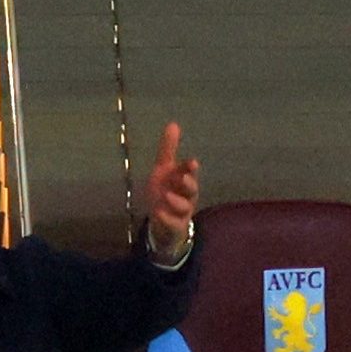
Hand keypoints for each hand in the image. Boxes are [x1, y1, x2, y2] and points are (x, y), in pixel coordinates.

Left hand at [145, 122, 199, 257]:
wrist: (163, 222)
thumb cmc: (166, 191)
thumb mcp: (164, 170)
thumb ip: (168, 149)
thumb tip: (173, 124)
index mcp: (184, 180)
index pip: (189, 172)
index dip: (190, 168)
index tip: (191, 162)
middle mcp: (186, 196)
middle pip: (192, 190)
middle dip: (189, 183)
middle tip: (182, 178)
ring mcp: (182, 212)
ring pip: (184, 207)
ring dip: (177, 201)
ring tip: (167, 196)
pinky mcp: (175, 227)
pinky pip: (174, 224)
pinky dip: (167, 219)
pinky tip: (159, 213)